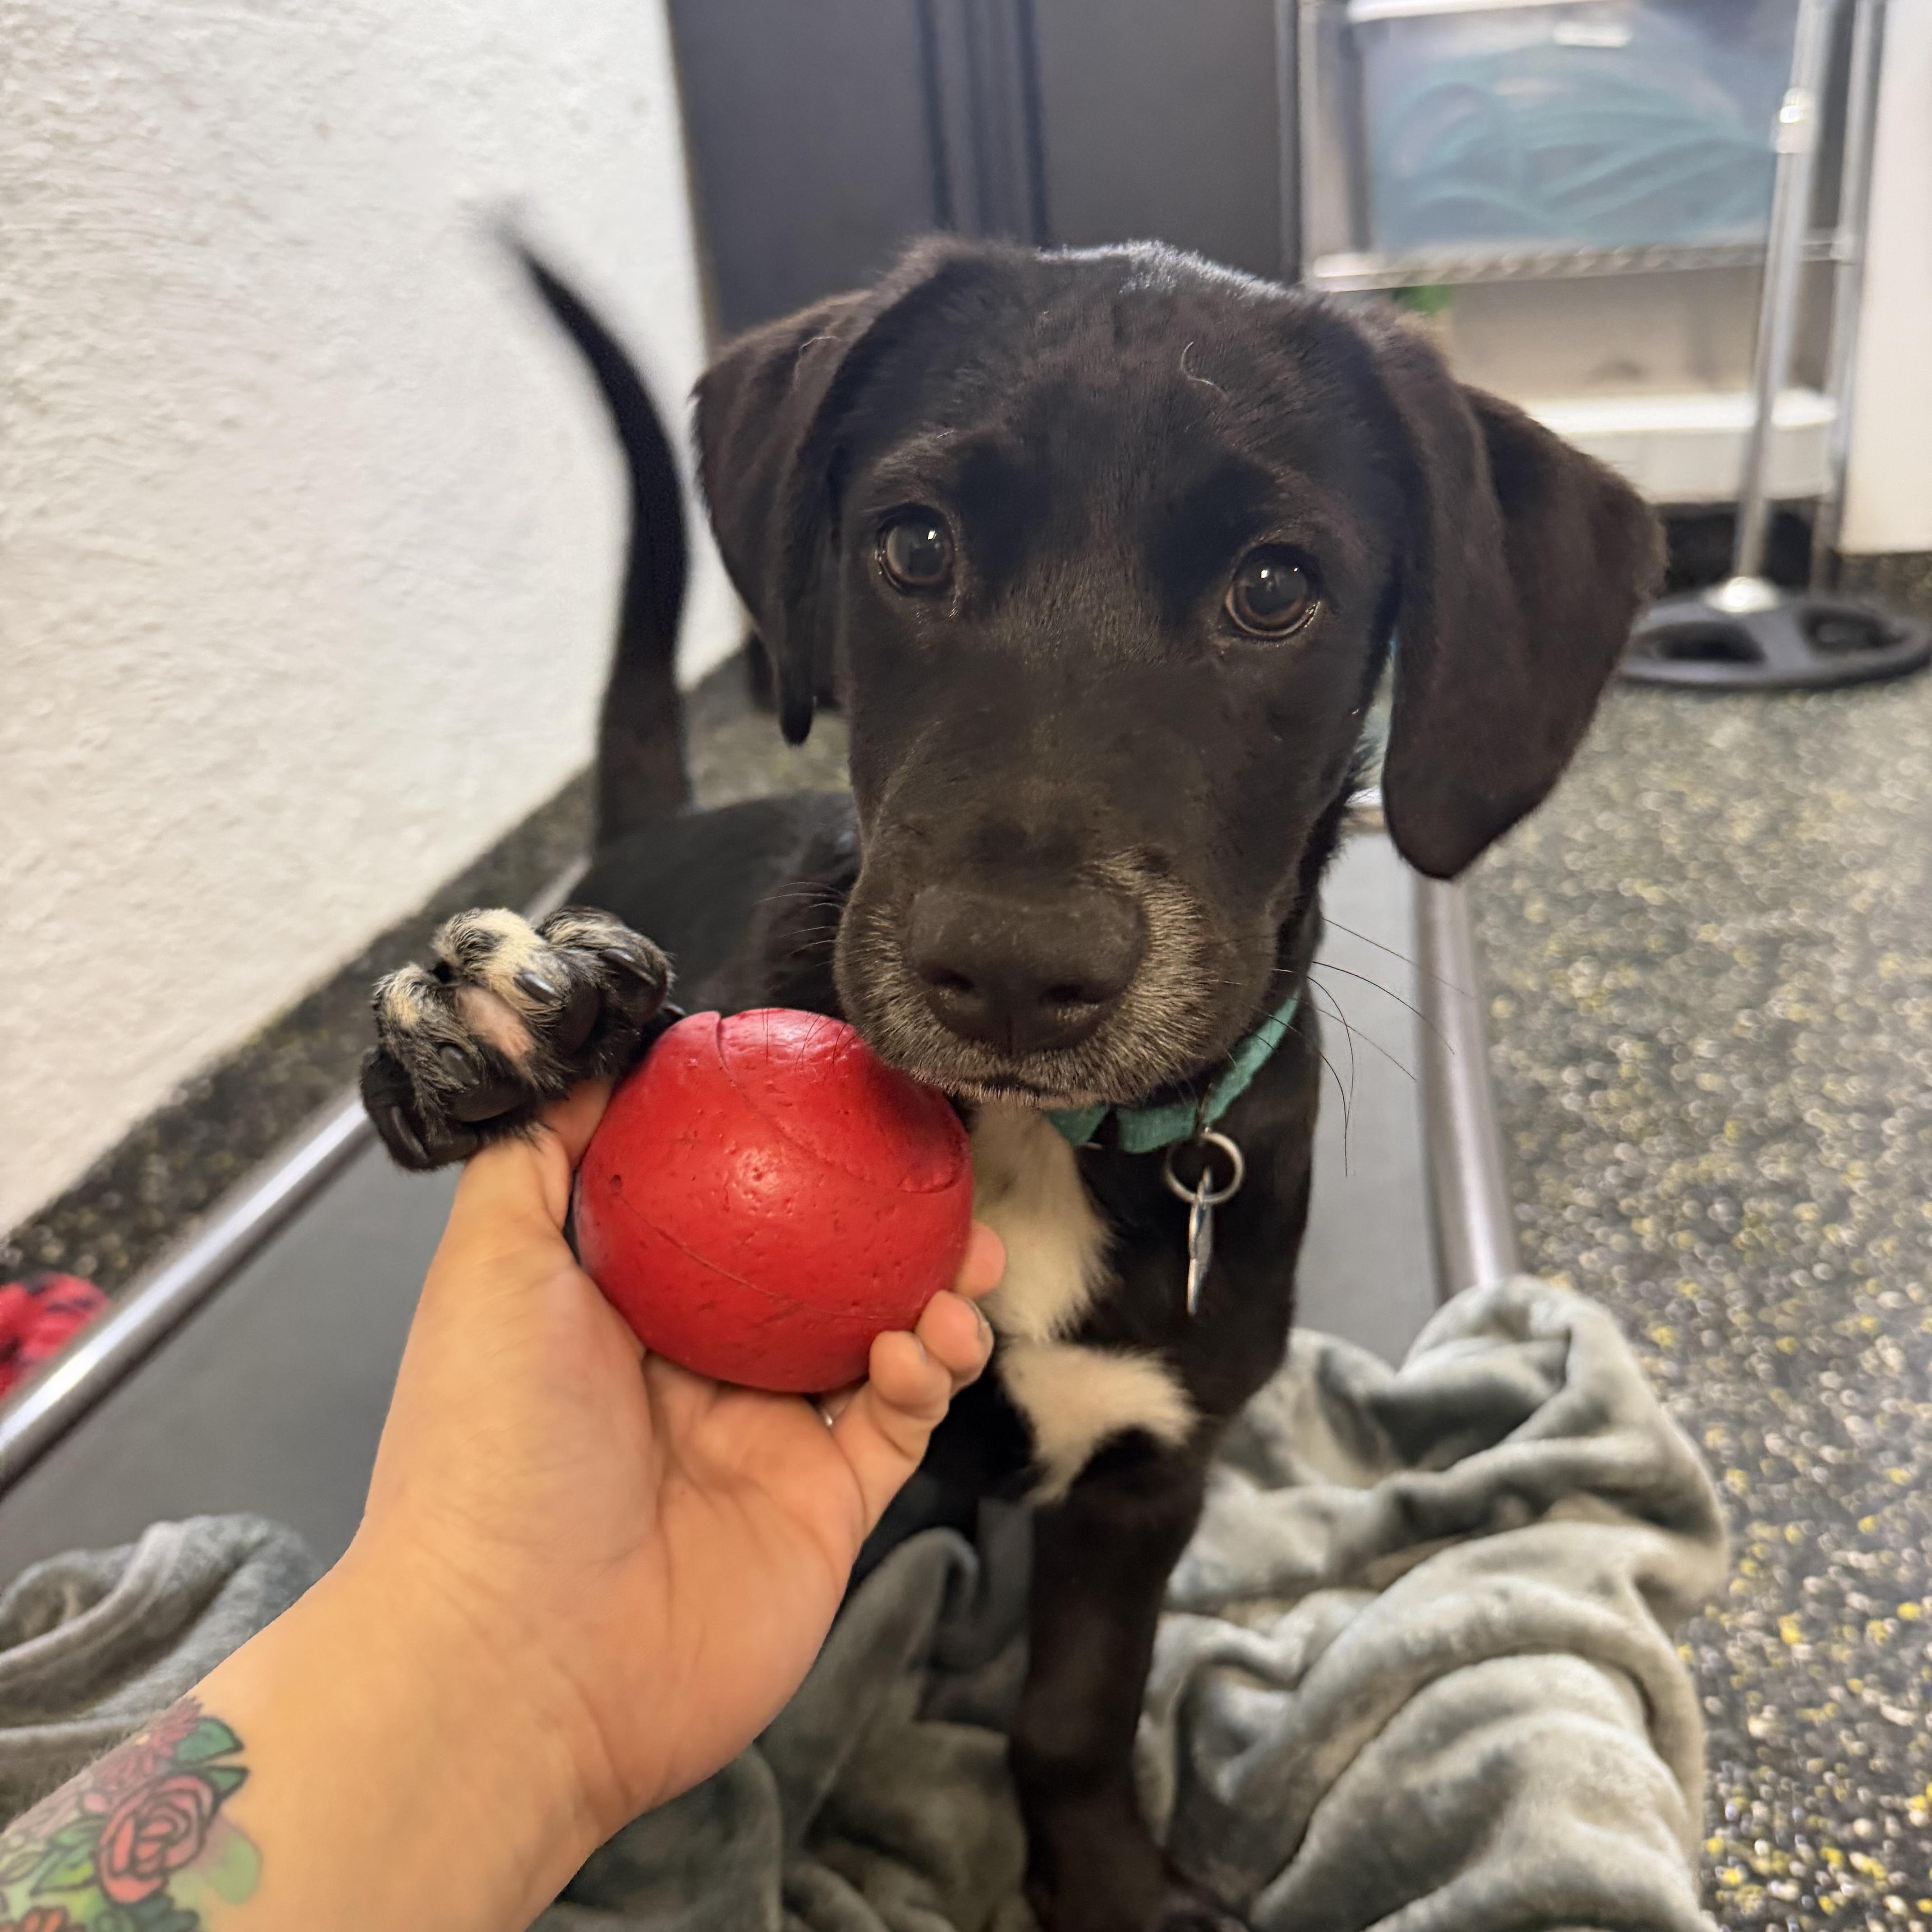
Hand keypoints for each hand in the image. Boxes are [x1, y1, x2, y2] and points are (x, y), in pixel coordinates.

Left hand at [343, 1080, 1001, 1839]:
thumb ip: (535, 1155)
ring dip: (937, 1292)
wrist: (516, 1658)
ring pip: (885, 1341)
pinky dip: (928, 1374)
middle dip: (893, 1222)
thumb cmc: (491, 1450)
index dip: (791, 1156)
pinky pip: (901, 1424)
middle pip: (824, 1272)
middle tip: (945, 1180)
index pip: (731, 1213)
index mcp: (634, 1312)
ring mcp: (771, 1443)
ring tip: (967, 1263)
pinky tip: (924, 1344)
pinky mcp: (825, 1511)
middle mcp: (708, 1371)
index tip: (849, 1101)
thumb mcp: (490, 1269)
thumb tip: (586, 1059)